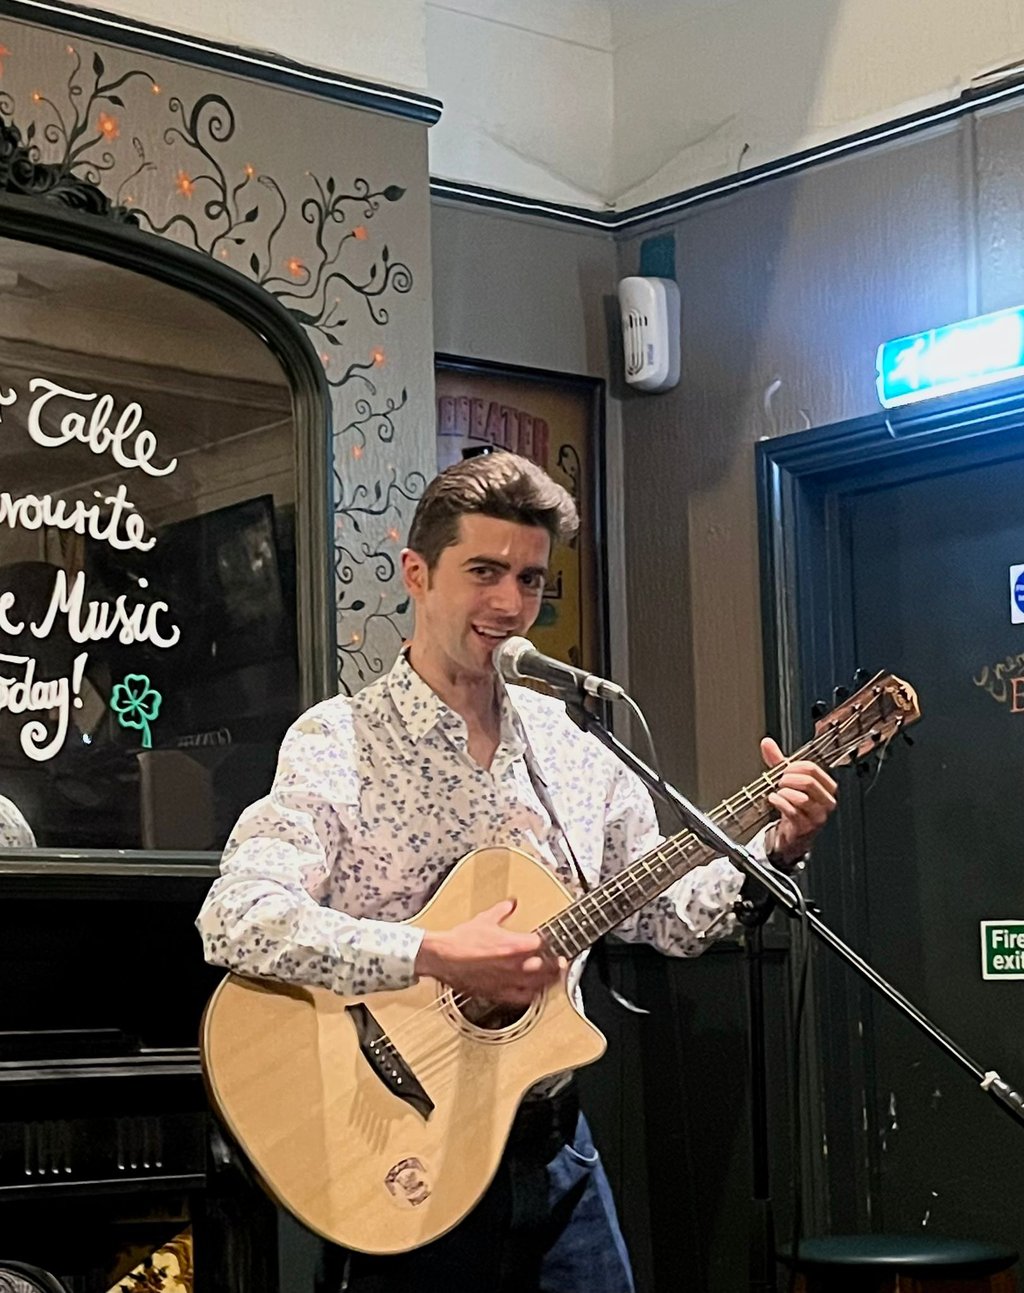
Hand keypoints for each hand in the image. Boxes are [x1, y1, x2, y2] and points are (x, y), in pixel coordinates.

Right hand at [414, 898, 563, 1004]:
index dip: (548, 942)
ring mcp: (508, 981)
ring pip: (537, 984)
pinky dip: (532, 996)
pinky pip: (521, 998)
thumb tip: (511, 904)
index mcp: (514, 945)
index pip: (541, 944)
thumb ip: (502, 911)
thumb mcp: (485, 919)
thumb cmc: (461, 940)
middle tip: (562, 962)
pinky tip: (535, 993)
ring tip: (555, 977)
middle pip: (546, 967)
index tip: (550, 941)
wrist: (443, 958)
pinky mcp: (498, 993)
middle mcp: (515, 965)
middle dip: (556, 964)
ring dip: (549, 981)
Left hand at [760, 736, 837, 864]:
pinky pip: (793, 812)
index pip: (813, 769)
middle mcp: (826, 802)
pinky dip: (780, 803)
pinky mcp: (806, 828)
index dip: (794, 766)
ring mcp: (817, 817)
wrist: (793, 834)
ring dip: (784, 792)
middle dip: (789, 779)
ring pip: (802, 798)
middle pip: (809, 782)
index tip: (784, 769)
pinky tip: (774, 800)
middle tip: (779, 781)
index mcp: (826, 787)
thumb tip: (767, 743)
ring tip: (778, 792)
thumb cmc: (794, 806)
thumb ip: (778, 761)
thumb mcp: (787, 780)